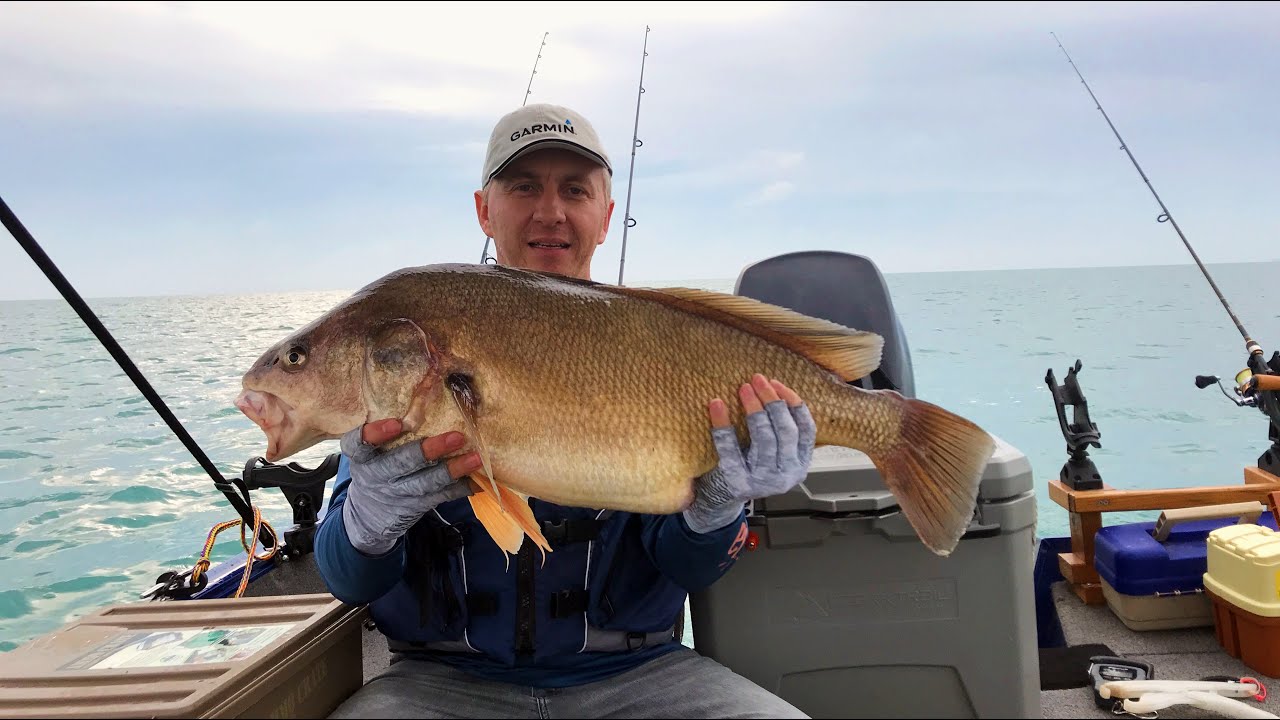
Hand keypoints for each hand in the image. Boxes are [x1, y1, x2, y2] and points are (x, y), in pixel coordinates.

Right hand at [340, 418, 481, 555]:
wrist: (368, 513)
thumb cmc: (376, 466)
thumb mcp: (371, 451)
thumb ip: (389, 431)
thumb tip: (429, 390)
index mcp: (362, 457)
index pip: (359, 444)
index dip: (375, 433)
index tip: (396, 423)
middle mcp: (376, 475)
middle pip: (401, 463)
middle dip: (430, 450)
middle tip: (458, 437)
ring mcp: (396, 493)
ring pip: (425, 482)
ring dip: (453, 470)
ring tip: (476, 458)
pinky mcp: (414, 506)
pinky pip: (438, 497)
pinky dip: (458, 488)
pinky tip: (477, 480)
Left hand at [683, 374, 816, 533]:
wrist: (721, 500)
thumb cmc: (748, 467)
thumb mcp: (773, 453)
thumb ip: (780, 432)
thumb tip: (775, 388)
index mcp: (800, 464)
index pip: (806, 430)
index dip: (793, 403)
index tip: (777, 383)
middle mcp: (787, 475)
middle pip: (786, 431)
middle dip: (772, 401)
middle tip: (757, 379)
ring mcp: (764, 482)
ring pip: (764, 439)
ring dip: (754, 408)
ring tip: (743, 388)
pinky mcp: (740, 484)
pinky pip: (731, 450)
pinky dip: (723, 425)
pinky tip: (717, 405)